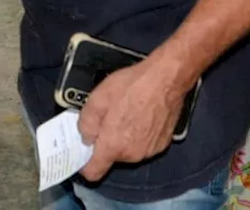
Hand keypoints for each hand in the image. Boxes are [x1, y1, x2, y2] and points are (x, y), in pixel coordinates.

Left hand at [75, 58, 187, 180]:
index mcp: (113, 145)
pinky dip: (139, 134)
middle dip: (106, 141)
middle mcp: (132, 154)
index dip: (85, 165)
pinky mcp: (162, 143)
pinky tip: (141, 114)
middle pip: (111, 157)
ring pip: (127, 150)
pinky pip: (143, 144)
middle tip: (107, 117)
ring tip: (126, 112)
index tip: (83, 154)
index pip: (94, 172)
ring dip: (123, 137)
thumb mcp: (98, 98)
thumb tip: (85, 137)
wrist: (166, 78)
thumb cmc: (132, 85)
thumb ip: (86, 123)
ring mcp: (149, 151)